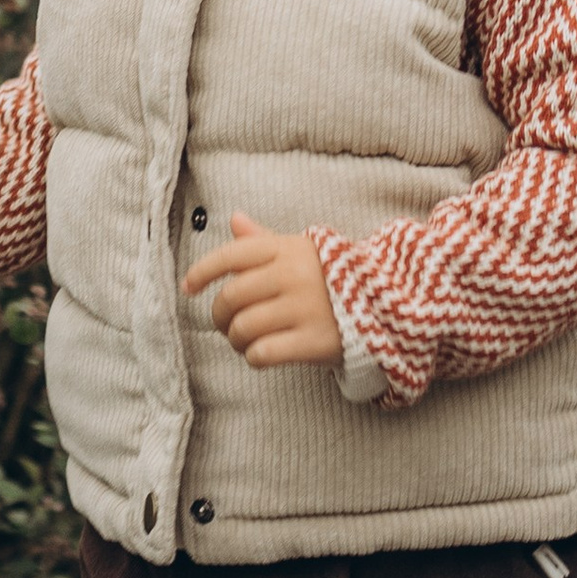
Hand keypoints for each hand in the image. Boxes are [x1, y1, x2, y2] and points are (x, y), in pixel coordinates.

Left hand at [181, 211, 340, 366]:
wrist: (387, 307)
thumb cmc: (332, 278)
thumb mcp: (303, 251)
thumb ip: (265, 240)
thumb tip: (234, 220)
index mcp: (287, 249)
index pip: (231, 255)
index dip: (202, 271)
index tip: (189, 287)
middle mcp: (293, 275)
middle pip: (231, 297)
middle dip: (218, 316)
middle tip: (224, 324)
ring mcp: (304, 308)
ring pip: (242, 328)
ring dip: (234, 340)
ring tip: (242, 342)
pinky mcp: (313, 341)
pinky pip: (262, 353)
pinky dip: (253, 357)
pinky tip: (260, 354)